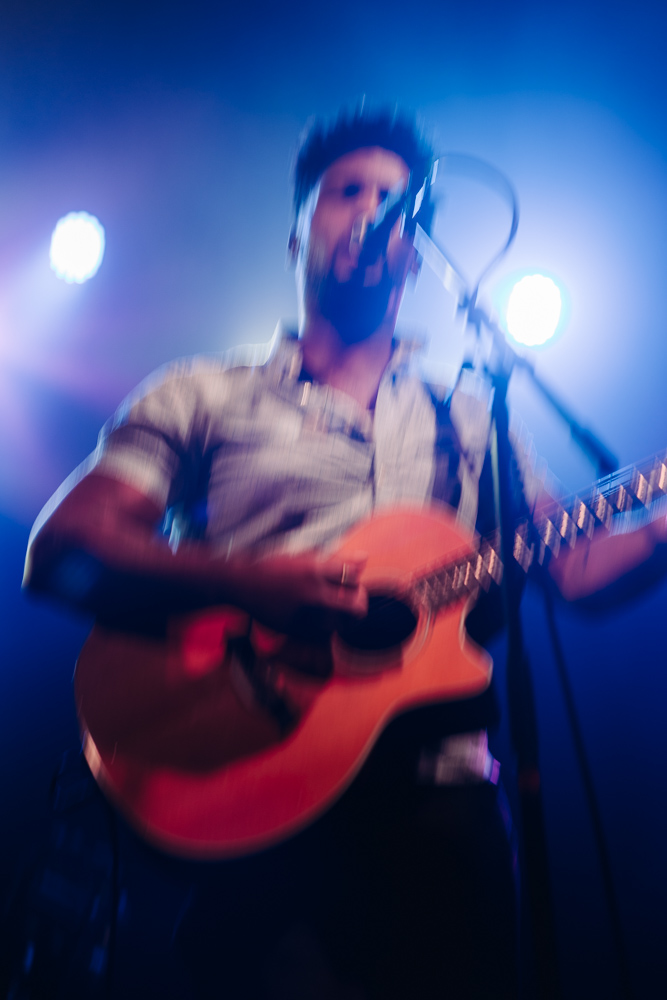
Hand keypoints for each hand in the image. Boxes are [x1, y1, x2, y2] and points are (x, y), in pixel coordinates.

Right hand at [223, 551, 368, 632]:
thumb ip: (336, 560)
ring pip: (342, 623)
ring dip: (343, 616)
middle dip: (359, 603)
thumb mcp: (304, 556)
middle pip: (356, 606)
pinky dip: (325, 626)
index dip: (355, 578)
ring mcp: (306, 615)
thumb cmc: (274, 567)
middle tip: (351, 599)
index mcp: (315, 570)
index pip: (353, 576)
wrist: (241, 584)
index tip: (348, 579)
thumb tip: (364, 559)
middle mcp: (313, 594)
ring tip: (333, 608)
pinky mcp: (297, 630)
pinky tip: (314, 616)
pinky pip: (324, 632)